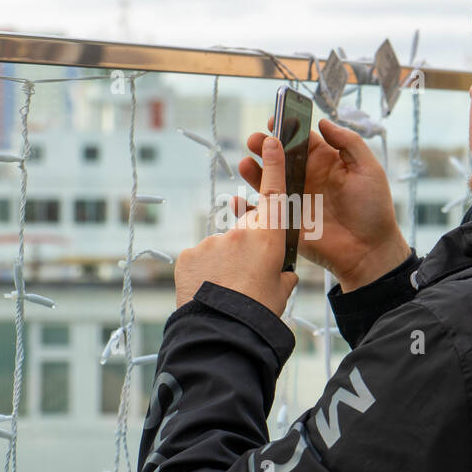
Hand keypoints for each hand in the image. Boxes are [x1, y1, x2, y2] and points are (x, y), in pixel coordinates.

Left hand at [174, 135, 299, 313]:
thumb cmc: (258, 313)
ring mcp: (210, 242)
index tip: (271, 140)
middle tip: (247, 280)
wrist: (222, 331)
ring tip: (226, 293)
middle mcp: (238, 232)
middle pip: (244, 232)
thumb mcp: (281, 293)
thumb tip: (284, 274)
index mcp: (267, 237)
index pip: (273, 194)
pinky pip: (199, 260)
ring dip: (223, 265)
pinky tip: (208, 292)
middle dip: (246, 250)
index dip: (273, 166)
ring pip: (220, 249)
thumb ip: (283, 276)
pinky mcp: (187, 255)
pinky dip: (204, 273)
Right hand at [238, 118, 409, 291]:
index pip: (300, 139)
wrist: (369, 250)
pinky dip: (248, 207)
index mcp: (324, 162)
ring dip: (253, 172)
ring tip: (245, 163)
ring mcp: (294, 200)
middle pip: (278, 158)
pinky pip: (263, 212)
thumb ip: (348, 142)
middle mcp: (306, 178)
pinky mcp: (286, 222)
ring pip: (267, 181)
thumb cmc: (373, 209)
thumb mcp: (368, 169)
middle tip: (255, 140)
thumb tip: (323, 122)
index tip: (274, 120)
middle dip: (263, 146)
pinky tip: (238, 199)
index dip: (286, 128)